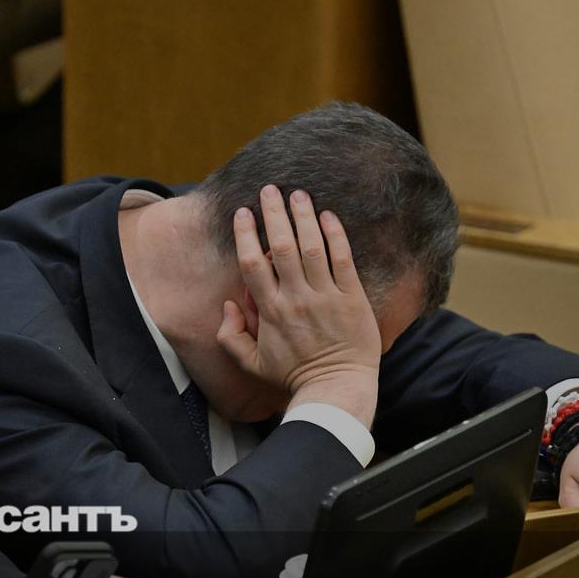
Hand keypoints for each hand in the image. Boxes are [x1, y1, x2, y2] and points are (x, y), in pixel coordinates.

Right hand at [217, 185, 380, 425]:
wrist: (335, 388)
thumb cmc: (293, 376)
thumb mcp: (251, 363)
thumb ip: (230, 336)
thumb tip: (227, 304)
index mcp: (270, 310)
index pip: (253, 263)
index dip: (245, 234)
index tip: (242, 212)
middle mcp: (295, 298)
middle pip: (280, 246)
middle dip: (273, 214)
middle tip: (269, 189)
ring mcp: (325, 296)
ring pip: (311, 247)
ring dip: (303, 217)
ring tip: (298, 193)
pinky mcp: (351, 298)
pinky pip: (342, 260)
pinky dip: (335, 235)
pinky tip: (328, 215)